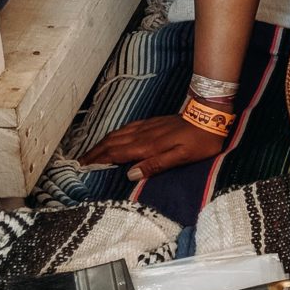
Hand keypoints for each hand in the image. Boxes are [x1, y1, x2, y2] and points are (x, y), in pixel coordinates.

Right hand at [81, 115, 221, 180]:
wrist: (210, 115)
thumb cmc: (200, 140)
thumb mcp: (182, 157)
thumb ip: (156, 165)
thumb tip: (130, 174)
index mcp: (148, 146)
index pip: (116, 154)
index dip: (98, 161)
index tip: (82, 168)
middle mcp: (143, 135)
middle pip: (112, 144)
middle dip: (94, 153)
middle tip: (79, 163)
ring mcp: (147, 127)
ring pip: (118, 134)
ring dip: (102, 143)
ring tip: (90, 152)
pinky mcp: (153, 122)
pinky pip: (127, 128)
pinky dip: (114, 134)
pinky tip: (113, 137)